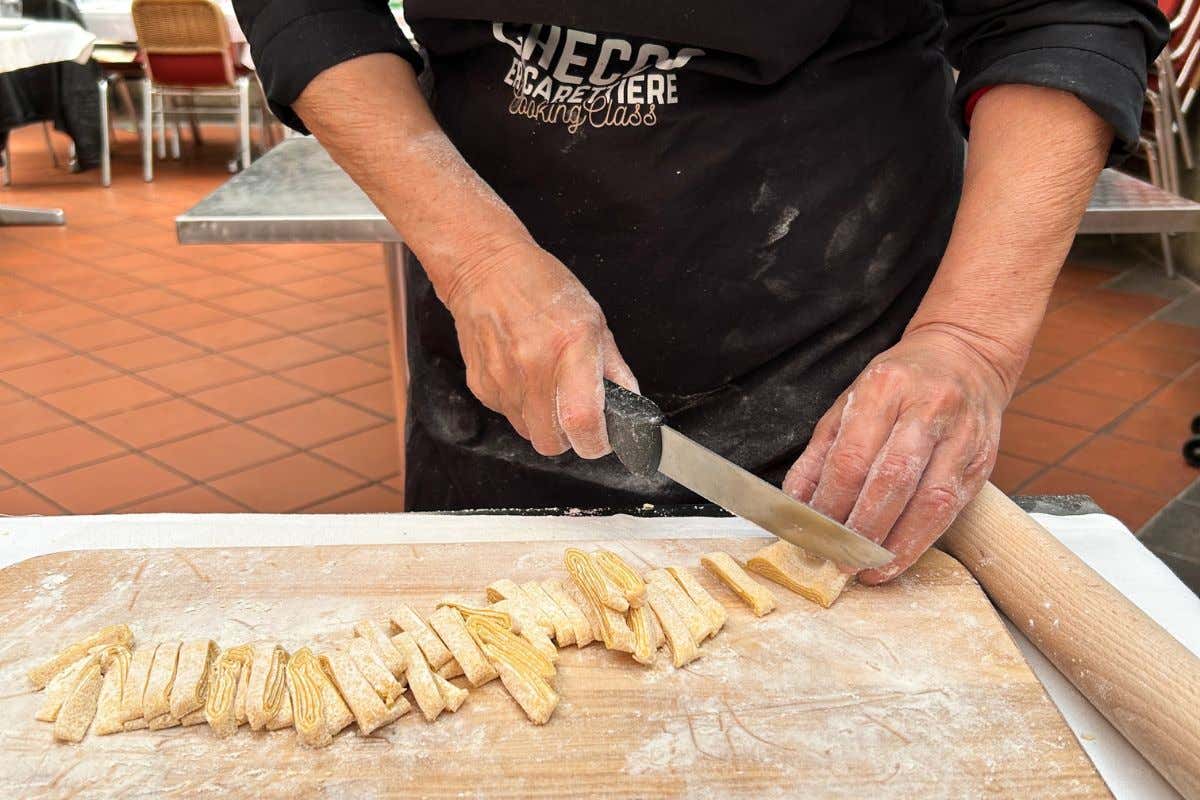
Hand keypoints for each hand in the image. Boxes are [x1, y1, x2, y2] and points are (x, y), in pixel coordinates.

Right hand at [442, 239, 638, 458]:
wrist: (485, 270)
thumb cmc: (541, 287)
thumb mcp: (593, 319)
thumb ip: (613, 368)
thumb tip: (630, 403)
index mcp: (569, 347)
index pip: (582, 420)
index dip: (595, 442)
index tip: (600, 439)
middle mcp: (533, 367)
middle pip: (551, 442)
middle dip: (568, 438)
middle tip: (574, 416)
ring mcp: (502, 379)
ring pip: (528, 432)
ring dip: (543, 421)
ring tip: (546, 386)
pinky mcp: (481, 385)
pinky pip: (508, 415)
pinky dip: (521, 406)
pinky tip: (523, 376)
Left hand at [783, 327, 1011, 583]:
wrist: (967, 356)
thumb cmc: (899, 384)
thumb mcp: (849, 404)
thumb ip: (820, 454)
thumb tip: (795, 504)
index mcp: (884, 389)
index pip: (853, 456)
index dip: (832, 502)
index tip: (814, 534)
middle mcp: (927, 409)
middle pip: (892, 479)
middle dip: (864, 528)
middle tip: (840, 560)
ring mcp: (962, 435)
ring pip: (930, 499)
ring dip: (897, 543)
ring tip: (870, 569)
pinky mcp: (984, 459)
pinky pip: (953, 507)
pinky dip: (923, 539)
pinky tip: (900, 557)